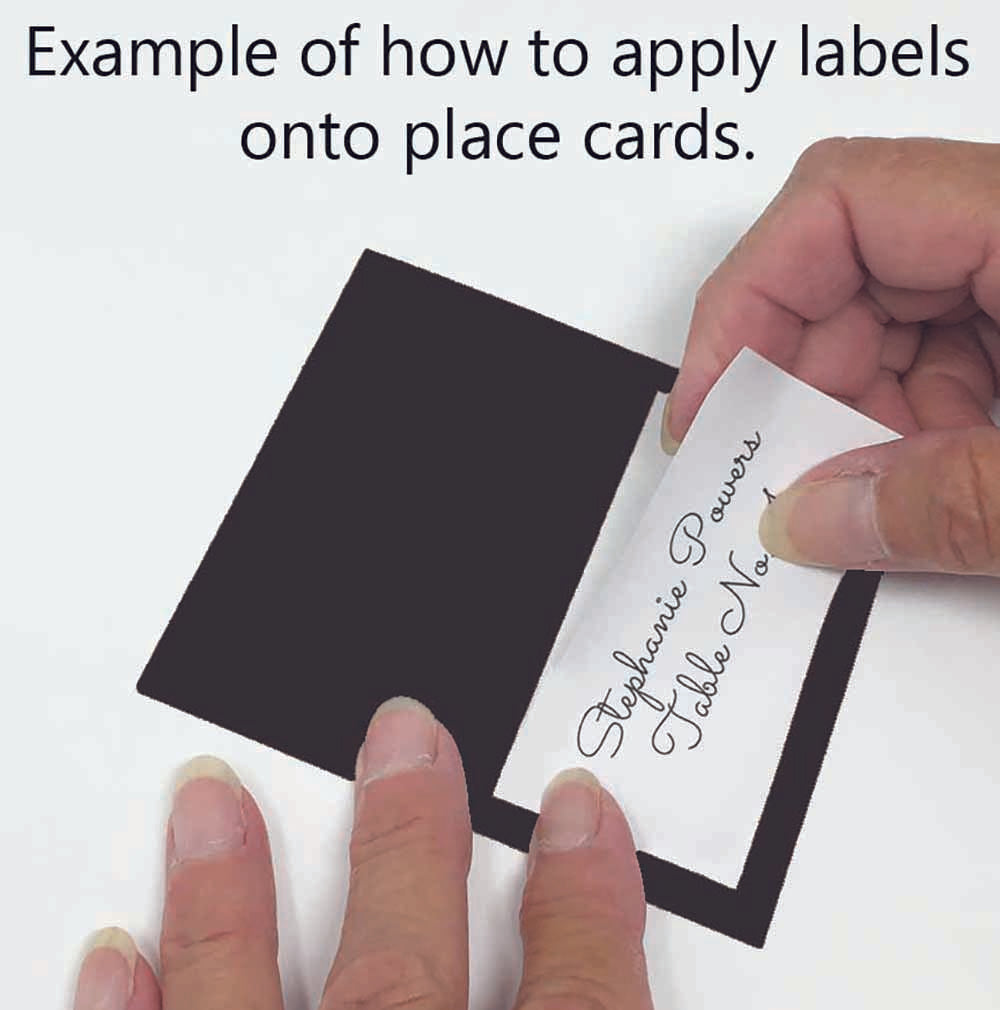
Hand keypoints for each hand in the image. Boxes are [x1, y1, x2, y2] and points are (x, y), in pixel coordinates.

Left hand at [70, 698, 653, 1009]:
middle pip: (407, 975)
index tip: (581, 815)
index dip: (585, 900)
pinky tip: (116, 954)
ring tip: (208, 802)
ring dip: (228, 902)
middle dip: (408, 844)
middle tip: (404, 739)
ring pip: (252, 1006)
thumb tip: (612, 942)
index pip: (579, 1002)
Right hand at [664, 137, 999, 575]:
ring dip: (846, 423)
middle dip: (791, 384)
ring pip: (885, 329)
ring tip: (831, 500)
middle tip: (758, 475)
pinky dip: (903, 435)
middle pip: (846, 272)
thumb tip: (807, 523)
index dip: (745, 301)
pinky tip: (899, 491)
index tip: (709, 401)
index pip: (837, 204)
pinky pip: (936, 368)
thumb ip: (939, 504)